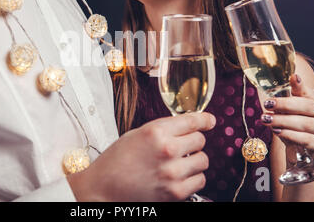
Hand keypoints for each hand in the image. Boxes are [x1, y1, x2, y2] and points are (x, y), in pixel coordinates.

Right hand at [67, 112, 215, 200]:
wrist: (103, 187)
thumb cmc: (117, 160)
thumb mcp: (138, 134)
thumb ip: (164, 129)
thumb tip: (189, 126)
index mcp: (156, 131)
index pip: (192, 121)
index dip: (204, 120)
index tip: (210, 121)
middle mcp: (167, 150)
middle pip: (200, 140)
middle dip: (193, 142)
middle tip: (182, 147)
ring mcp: (173, 172)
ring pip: (203, 160)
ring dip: (194, 160)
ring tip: (179, 163)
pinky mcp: (175, 192)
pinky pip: (200, 180)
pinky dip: (193, 178)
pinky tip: (179, 176)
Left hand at [260, 74, 313, 161]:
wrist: (300, 147)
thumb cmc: (294, 122)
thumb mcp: (289, 107)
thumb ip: (287, 94)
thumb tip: (290, 77)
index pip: (310, 92)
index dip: (300, 86)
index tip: (292, 78)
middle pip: (308, 107)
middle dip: (285, 105)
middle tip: (268, 104)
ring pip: (305, 124)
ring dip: (283, 121)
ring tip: (267, 119)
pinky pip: (305, 140)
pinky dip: (289, 135)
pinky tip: (277, 131)